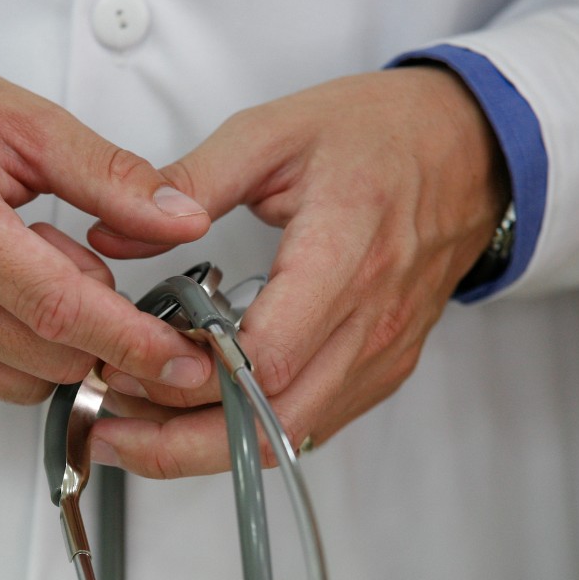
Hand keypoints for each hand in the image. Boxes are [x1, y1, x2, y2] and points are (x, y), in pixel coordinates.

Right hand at [0, 34, 213, 401]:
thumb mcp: (23, 121)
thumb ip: (111, 177)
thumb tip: (183, 220)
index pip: (62, 310)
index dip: (134, 343)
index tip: (185, 361)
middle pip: (47, 357)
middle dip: (99, 334)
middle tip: (91, 272)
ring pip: (15, 382)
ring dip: (50, 343)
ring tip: (26, 268)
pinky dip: (5, 353)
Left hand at [87, 66, 508, 475]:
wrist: (473, 152)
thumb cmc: (380, 134)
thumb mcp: (275, 132)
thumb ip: (189, 180)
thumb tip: (112, 231)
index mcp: (344, 255)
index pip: (266, 358)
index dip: (189, 378)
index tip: (124, 364)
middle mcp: (371, 322)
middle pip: (270, 424)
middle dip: (179, 444)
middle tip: (106, 431)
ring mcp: (382, 355)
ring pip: (287, 440)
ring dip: (206, 447)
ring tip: (134, 428)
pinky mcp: (382, 370)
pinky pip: (310, 427)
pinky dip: (248, 433)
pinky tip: (195, 414)